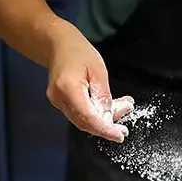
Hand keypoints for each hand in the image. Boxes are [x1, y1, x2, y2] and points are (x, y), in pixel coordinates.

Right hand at [46, 25, 132, 141]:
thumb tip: (108, 119)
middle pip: (85, 122)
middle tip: (124, 129)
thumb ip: (103, 97)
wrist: (58, 44)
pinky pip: (80, 114)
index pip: (88, 117)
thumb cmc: (78, 52)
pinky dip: (95, 114)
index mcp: (68, 88)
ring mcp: (57, 101)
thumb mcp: (99, 71)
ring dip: (103, 120)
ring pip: (84, 120)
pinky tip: (110, 108)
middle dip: (106, 127)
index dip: (105, 129)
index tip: (119, 136)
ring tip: (122, 110)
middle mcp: (58, 98)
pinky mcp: (60, 102)